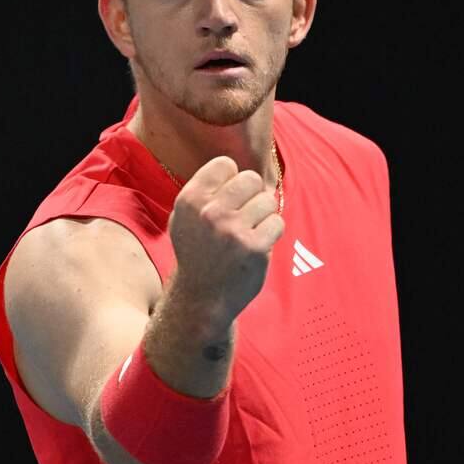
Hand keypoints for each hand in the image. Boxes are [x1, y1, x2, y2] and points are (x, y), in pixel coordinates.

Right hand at [167, 156, 285, 324]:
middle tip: (245, 215)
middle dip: (253, 195)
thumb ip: (205, 190)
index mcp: (190, 200)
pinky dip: (272, 233)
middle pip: (251, 179)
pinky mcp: (254, 248)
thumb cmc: (197, 253)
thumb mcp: (185, 218)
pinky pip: (278, 223)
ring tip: (250, 232)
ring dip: (264, 215)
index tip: (228, 199)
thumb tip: (236, 166)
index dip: (231, 180)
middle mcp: (209, 212)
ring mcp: (233, 230)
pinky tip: (258, 244)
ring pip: (267, 200)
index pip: (225, 165)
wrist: (202, 298)